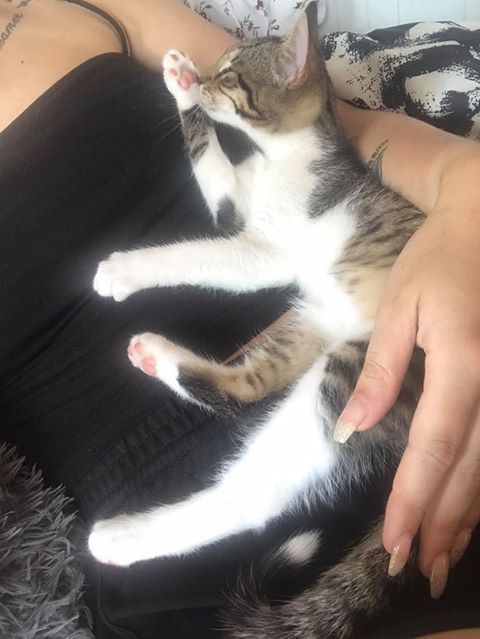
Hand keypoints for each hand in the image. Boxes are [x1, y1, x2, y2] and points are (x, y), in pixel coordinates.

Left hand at [336, 206, 479, 597]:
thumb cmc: (437, 262)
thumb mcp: (399, 310)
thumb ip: (380, 373)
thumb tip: (352, 430)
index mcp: (464, 364)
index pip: (435, 446)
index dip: (414, 498)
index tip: (393, 541)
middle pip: (469, 469)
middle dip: (439, 522)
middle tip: (415, 566)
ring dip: (466, 517)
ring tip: (440, 558)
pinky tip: (470, 514)